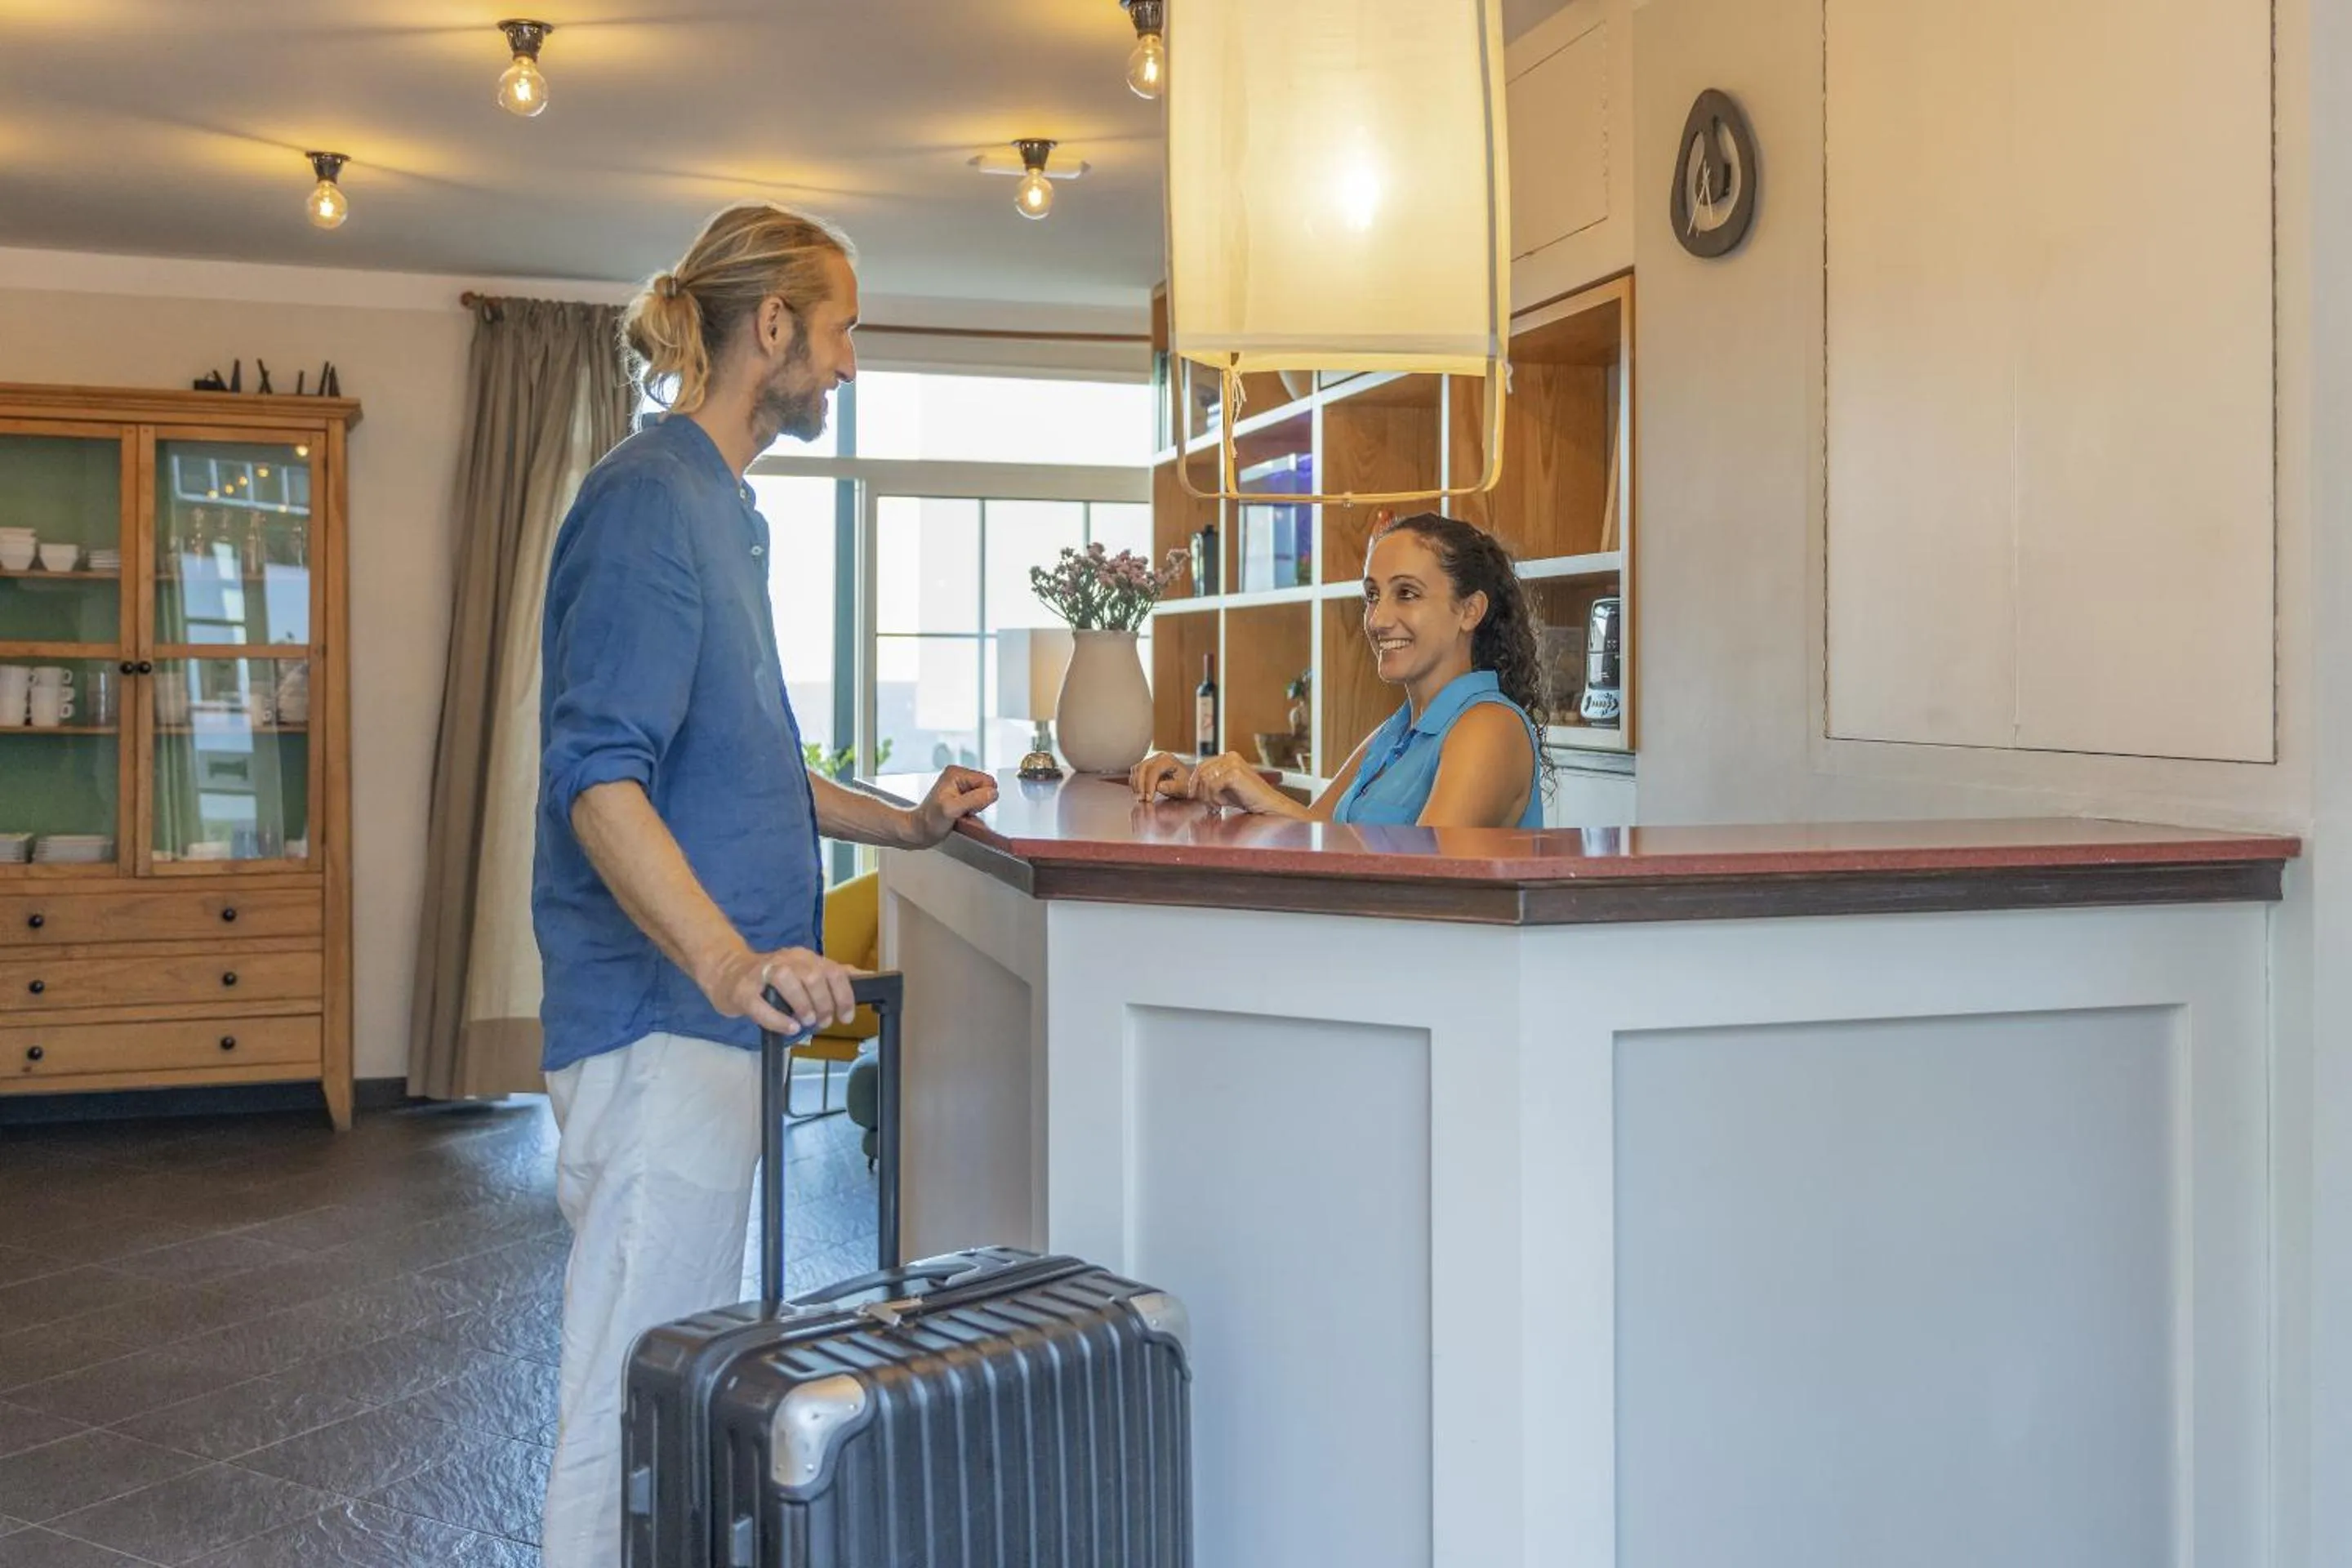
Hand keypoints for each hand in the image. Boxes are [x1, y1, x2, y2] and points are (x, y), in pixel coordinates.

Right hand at [701, 944, 858, 1036]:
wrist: (726, 973)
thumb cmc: (770, 979)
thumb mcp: (804, 972)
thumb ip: (831, 975)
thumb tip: (865, 976)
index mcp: (803, 957)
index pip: (833, 970)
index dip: (844, 995)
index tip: (847, 1016)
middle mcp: (785, 961)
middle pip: (814, 975)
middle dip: (825, 1003)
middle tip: (824, 1022)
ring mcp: (762, 974)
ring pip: (789, 980)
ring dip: (804, 1005)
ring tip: (807, 1022)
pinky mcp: (742, 991)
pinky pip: (761, 1004)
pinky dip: (779, 1018)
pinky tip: (790, 1027)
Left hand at [911, 766, 997, 846]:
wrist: (919, 831)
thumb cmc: (928, 821)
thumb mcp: (952, 809)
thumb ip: (974, 800)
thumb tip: (992, 793)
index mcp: (957, 773)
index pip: (988, 781)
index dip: (982, 798)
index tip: (967, 806)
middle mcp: (959, 777)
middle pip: (987, 790)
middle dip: (979, 804)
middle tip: (962, 811)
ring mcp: (961, 788)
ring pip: (984, 799)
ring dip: (975, 811)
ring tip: (959, 815)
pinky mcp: (962, 798)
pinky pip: (979, 806)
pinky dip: (973, 815)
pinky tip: (960, 817)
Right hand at [1130, 751, 1194, 800]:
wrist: (1187, 782)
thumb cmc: (1186, 784)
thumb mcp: (1182, 787)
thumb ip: (1172, 787)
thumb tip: (1158, 786)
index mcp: (1167, 760)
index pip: (1154, 770)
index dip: (1149, 785)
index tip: (1148, 798)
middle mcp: (1158, 757)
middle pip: (1142, 768)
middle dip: (1140, 785)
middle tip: (1141, 799)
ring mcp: (1151, 761)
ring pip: (1137, 769)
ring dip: (1136, 784)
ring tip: (1140, 798)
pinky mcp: (1147, 767)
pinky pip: (1136, 773)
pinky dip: (1135, 783)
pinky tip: (1138, 793)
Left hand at [1186, 751, 1285, 813]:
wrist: (1267, 806)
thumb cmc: (1248, 798)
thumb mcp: (1224, 788)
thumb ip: (1210, 783)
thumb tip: (1190, 787)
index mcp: (1228, 756)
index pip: (1201, 766)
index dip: (1194, 782)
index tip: (1194, 796)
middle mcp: (1230, 756)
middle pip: (1201, 771)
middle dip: (1200, 790)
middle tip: (1207, 803)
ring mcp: (1233, 763)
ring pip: (1205, 779)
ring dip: (1208, 795)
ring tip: (1217, 804)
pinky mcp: (1234, 773)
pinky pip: (1212, 785)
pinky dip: (1214, 797)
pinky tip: (1222, 804)